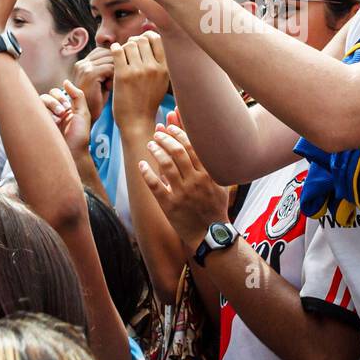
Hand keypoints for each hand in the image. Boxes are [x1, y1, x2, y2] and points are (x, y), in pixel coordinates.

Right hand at [41, 79, 92, 153]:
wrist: (73, 154)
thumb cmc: (80, 136)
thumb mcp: (83, 113)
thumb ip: (77, 95)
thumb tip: (66, 80)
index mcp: (63, 108)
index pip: (55, 93)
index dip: (60, 96)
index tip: (68, 107)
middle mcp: (53, 113)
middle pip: (45, 97)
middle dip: (53, 102)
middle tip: (62, 112)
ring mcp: (44, 121)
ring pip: (38, 104)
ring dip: (48, 108)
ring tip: (57, 120)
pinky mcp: (38, 128)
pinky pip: (32, 114)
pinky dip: (42, 116)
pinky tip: (51, 125)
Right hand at [72, 46, 113, 120]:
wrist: (88, 116)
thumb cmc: (99, 99)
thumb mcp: (102, 80)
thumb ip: (106, 67)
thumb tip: (124, 54)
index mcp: (83, 62)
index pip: (104, 51)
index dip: (115, 61)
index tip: (118, 74)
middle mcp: (82, 63)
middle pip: (108, 53)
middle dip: (118, 65)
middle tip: (118, 80)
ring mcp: (84, 67)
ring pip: (111, 59)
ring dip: (118, 71)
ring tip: (116, 84)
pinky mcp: (90, 74)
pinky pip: (110, 67)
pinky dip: (115, 77)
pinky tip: (113, 87)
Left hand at [111, 32, 168, 131]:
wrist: (137, 122)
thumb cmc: (147, 100)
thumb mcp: (161, 81)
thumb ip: (159, 61)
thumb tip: (149, 35)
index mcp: (165, 68)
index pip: (158, 39)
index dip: (148, 37)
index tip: (142, 43)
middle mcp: (154, 68)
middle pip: (142, 40)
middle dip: (134, 42)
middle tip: (129, 50)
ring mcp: (138, 71)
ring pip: (129, 44)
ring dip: (124, 47)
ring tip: (122, 56)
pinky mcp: (123, 75)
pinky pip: (117, 51)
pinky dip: (115, 49)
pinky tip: (115, 54)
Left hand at [138, 124, 230, 246]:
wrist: (210, 233)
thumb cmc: (214, 205)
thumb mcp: (217, 182)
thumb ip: (206, 163)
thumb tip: (192, 141)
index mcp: (208, 174)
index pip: (192, 145)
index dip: (178, 132)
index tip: (169, 126)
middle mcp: (196, 181)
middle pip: (177, 151)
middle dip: (165, 138)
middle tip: (157, 133)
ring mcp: (182, 194)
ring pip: (166, 165)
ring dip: (156, 151)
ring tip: (150, 144)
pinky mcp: (170, 205)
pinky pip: (155, 185)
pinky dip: (146, 173)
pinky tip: (142, 164)